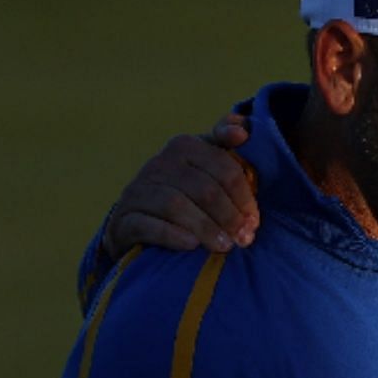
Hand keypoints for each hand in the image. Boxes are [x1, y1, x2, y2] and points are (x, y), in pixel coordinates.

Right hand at [101, 114, 258, 258]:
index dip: (244, 197)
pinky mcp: (123, 218)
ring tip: (224, 246)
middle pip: (204, 189)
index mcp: (185, 145)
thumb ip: (227, 146)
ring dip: (205, 228)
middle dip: (229, 217)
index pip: (224, 167)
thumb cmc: (184, 193)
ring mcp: (138, 190)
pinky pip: (148, 225)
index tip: (254, 221)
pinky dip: (172, 235)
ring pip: (176, 206)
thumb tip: (243, 131)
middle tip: (243, 238)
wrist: (136, 222)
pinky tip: (191, 245)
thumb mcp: (206, 166)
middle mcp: (159, 163)